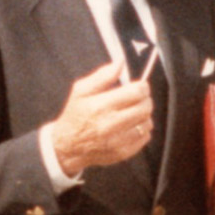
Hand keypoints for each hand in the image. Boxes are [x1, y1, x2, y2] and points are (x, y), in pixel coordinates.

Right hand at [50, 61, 153, 175]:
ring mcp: (118, 140)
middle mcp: (110, 124)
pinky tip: (129, 126)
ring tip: (131, 113)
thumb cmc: (75, 115)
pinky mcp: (123, 152)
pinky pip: (145, 137)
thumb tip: (120, 62)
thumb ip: (102, 76)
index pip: (136, 92)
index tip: (139, 86)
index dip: (142, 86)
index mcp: (100, 106)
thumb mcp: (81, 91)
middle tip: (136, 99)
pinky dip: (141, 130)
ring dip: (143, 115)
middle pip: (145, 107)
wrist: (67, 146)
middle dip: (144, 100)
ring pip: (147, 122)